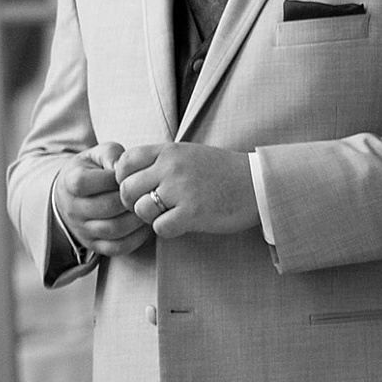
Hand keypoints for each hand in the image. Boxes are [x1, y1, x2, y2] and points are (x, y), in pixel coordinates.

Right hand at [50, 142, 154, 257]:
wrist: (73, 196)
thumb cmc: (91, 172)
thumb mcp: (97, 155)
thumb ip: (111, 154)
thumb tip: (123, 168)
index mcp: (70, 183)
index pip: (87, 182)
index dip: (112, 178)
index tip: (127, 176)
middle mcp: (72, 208)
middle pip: (106, 207)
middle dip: (131, 200)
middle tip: (146, 193)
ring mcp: (82, 229)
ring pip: (114, 229)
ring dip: (136, 219)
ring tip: (148, 208)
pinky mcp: (93, 245)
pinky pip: (117, 247)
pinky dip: (135, 238)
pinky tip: (144, 226)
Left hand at [114, 142, 261, 239]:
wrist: (258, 183)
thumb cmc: (220, 171)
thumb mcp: (187, 154)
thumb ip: (158, 160)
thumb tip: (124, 174)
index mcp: (168, 151)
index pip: (124, 163)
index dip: (123, 179)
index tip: (137, 188)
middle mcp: (171, 167)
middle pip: (127, 189)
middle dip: (132, 202)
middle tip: (148, 207)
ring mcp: (182, 190)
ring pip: (141, 209)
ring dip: (149, 217)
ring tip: (166, 215)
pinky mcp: (194, 212)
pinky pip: (160, 227)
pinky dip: (167, 229)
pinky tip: (180, 224)